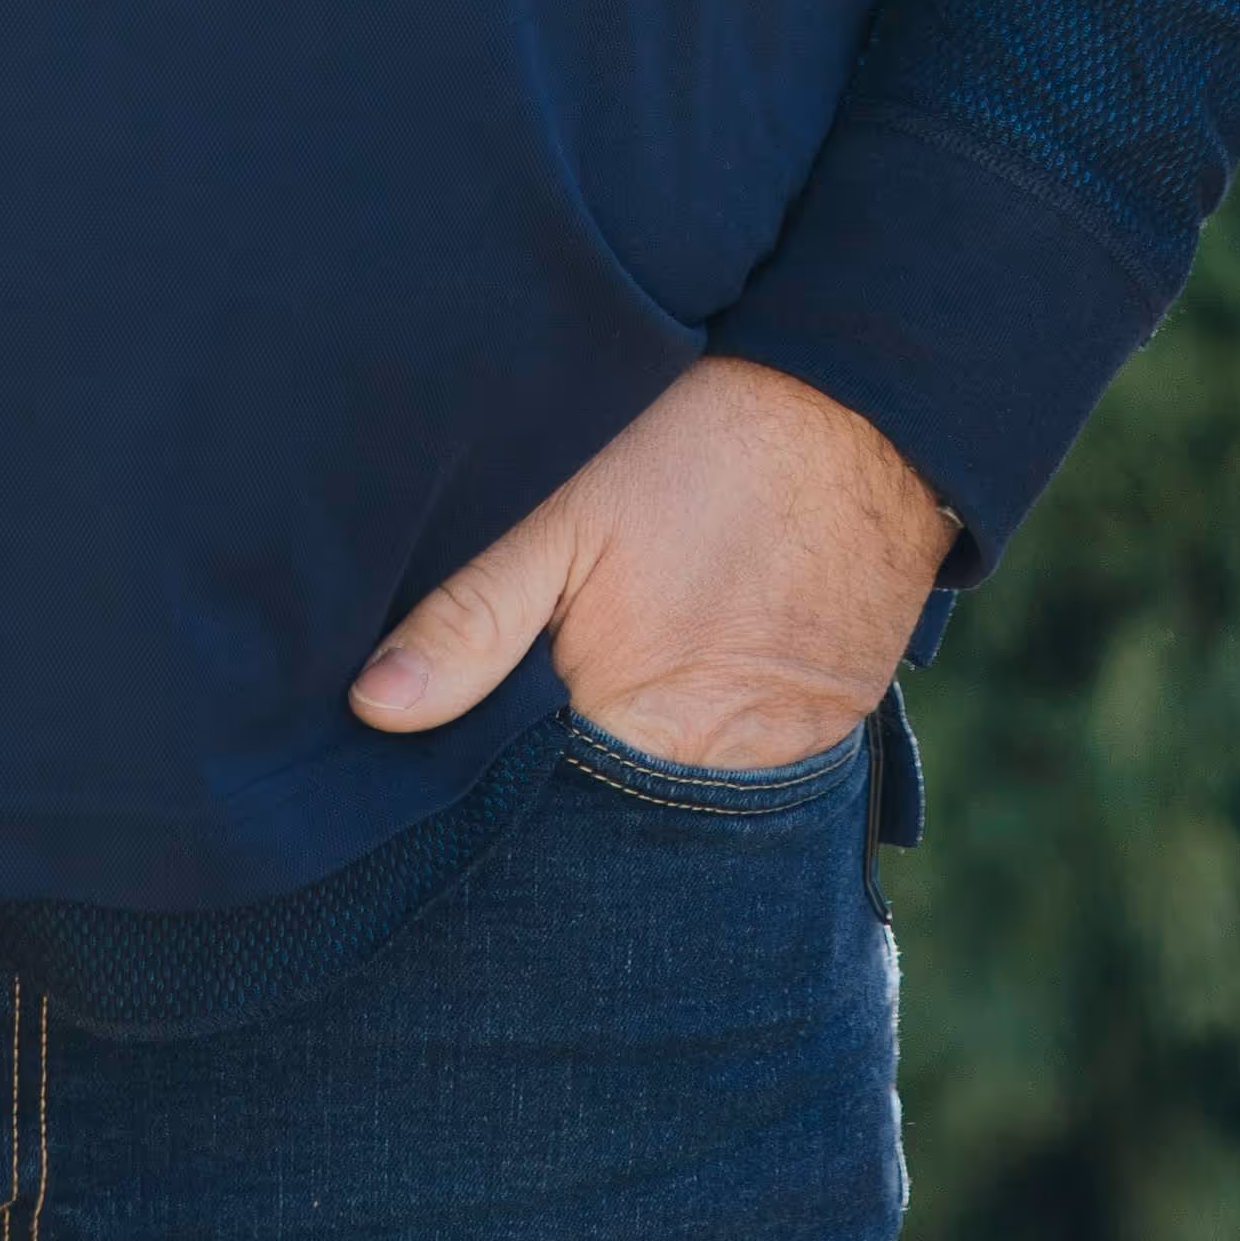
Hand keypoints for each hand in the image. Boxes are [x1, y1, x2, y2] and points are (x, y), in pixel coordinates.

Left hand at [349, 357, 953, 775]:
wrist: (864, 415)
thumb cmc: (703, 457)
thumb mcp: (568, 518)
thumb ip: (473, 620)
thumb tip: (375, 709)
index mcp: (635, 741)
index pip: (533, 818)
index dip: (483, 792)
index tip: (444, 762)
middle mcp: (714, 782)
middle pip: (606, 825)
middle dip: (555, 797)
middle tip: (522, 722)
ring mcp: (782, 769)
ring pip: (673, 805)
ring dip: (629, 775)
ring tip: (603, 702)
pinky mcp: (828, 740)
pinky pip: (742, 778)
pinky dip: (699, 750)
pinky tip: (670, 693)